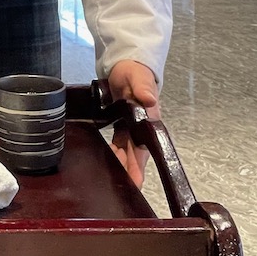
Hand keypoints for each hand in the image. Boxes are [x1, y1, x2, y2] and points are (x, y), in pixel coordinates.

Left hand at [107, 60, 157, 187]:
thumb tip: (150, 100)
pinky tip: (106, 161)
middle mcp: (142, 126)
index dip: (140, 164)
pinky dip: (114, 152)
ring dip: (121, 164)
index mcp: (149, 119)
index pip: (145, 146)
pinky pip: (119, 142)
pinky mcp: (123, 123)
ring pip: (127, 150)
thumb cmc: (134, 71)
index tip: (137, 182)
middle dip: (130, 171)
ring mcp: (132, 126)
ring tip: (113, 182)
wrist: (127, 64)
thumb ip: (143, 87)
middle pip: (136, 153)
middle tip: (122, 191)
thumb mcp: (138, 77)